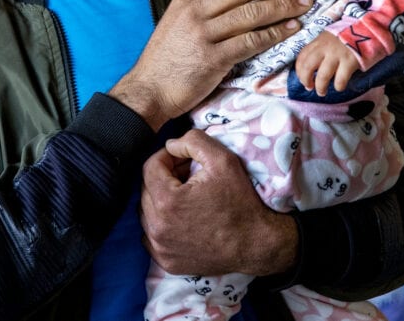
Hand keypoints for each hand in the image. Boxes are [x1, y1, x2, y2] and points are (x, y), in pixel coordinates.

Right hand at [110, 0, 310, 129]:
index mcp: (187, 0)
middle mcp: (195, 13)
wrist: (148, 90)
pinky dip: (275, 33)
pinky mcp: (213, 59)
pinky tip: (291, 29)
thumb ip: (203, 9)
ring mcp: (203, 35)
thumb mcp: (178, 23)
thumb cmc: (165, 60)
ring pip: (251, 13)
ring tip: (304, 2)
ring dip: (283, 6)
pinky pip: (251, 41)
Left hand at [140, 129, 297, 275]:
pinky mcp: (166, 261)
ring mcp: (160, 247)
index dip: (167, 157)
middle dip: (165, 176)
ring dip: (161, 199)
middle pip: (147, 189)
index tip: (183, 158)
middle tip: (188, 175)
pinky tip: (182, 218)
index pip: (150, 167)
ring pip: (146, 211)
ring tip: (186, 196)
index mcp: (167, 201)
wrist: (257, 245)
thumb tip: (171, 144)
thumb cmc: (241, 202)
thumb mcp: (223, 160)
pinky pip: (151, 235)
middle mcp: (157, 227)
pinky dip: (161, 223)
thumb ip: (193, 141)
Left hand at [295, 32, 360, 94]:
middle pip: (308, 67)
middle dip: (306, 80)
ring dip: (320, 87)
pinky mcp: (350, 62)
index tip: (302, 79)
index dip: (299, 72)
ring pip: (323, 76)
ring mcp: (337, 55)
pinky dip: (338, 86)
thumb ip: (318, 50)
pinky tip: (339, 87)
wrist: (365, 29)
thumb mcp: (327, 38)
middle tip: (309, 87)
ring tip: (322, 92)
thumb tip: (309, 69)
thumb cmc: (344, 37)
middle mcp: (325, 48)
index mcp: (318, 42)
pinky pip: (340, 79)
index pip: (301, 58)